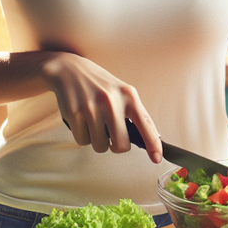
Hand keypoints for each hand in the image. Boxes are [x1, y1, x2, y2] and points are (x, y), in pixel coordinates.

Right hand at [41, 52, 162, 162]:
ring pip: (100, 146)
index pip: (146, 124)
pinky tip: (81, 119)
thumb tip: (144, 140)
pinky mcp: (74, 113)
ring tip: (93, 122)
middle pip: (121, 145)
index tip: (157, 159)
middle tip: (110, 135)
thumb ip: (133, 113)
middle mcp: (112, 101)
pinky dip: (82, 135)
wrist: (70, 69)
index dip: (153, 144)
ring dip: (97, 140)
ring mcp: (92, 107)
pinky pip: (83, 141)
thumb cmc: (100, 85)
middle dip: (116, 146)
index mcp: (129, 96)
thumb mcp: (121, 92)